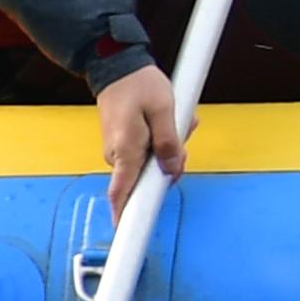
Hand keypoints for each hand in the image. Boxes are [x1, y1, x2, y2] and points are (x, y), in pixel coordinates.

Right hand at [95, 62, 184, 218]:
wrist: (118, 67)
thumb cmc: (139, 85)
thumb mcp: (163, 110)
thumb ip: (169, 142)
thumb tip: (171, 170)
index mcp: (126, 150)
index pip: (122, 192)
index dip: (126, 215)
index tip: (128, 233)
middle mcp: (118, 154)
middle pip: (148, 176)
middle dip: (171, 161)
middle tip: (181, 132)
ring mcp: (120, 150)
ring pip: (151, 161)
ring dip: (169, 145)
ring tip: (174, 118)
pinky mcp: (125, 143)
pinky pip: (148, 150)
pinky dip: (162, 139)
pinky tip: (168, 119)